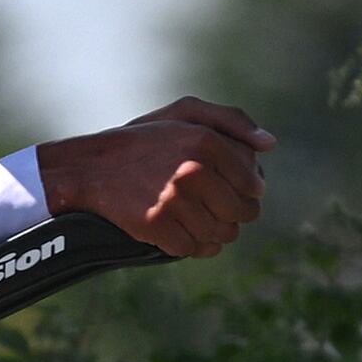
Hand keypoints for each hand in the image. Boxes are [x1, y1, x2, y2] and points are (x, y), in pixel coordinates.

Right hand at [35, 98, 275, 256]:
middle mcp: (192, 169)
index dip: (248, 193)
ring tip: (199, 222)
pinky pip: (192, 249)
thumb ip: (232, 120)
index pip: (253, 183)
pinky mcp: (154, 224)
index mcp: (205, 141)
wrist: (91, 168)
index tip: (232, 192)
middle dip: (234, 216)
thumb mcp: (185, 113)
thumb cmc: (144, 140)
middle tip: (216, 211)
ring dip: (214, 234)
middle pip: (241, 213)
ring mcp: (172, 199)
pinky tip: (182, 234)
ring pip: (221, 235)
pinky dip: (192, 246)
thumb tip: (270, 144)